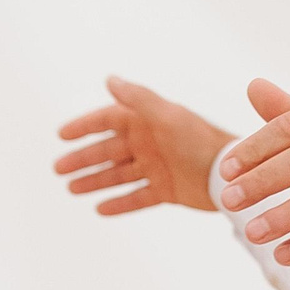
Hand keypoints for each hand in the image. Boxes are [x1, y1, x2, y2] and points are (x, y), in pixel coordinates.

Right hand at [53, 76, 235, 214]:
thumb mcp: (167, 116)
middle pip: (108, 151)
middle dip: (83, 159)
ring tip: (72, 189)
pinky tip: (100, 209)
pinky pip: (137, 197)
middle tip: (58, 169)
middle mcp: (149, 143)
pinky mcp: (166, 191)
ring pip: (118, 175)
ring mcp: (156, 168)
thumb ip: (138, 98)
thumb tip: (109, 79)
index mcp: (147, 122)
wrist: (231, 173)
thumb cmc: (200, 139)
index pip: (108, 120)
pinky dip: (120, 204)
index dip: (85, 127)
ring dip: (95, 181)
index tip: (61, 135)